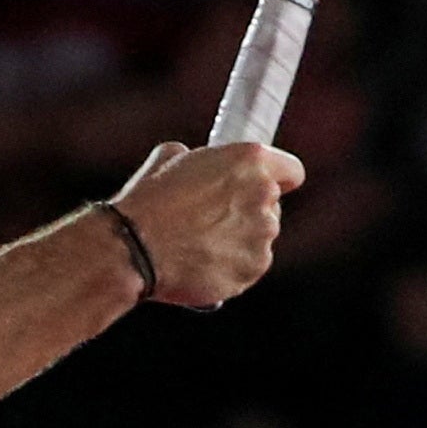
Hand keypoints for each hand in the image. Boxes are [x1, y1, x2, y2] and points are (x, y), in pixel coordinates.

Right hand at [108, 141, 303, 307]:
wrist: (134, 249)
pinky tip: (200, 261)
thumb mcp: (167, 159)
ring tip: (198, 243)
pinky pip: (249, 265)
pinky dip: (230, 265)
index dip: (278, 178)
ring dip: (238, 239)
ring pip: (260, 237)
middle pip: (272, 205)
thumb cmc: (147, 202)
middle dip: (247, 211)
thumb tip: (193, 163)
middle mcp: (264, 196)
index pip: (292, 170)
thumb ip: (196, 158)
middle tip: (210, 217)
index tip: (262, 186)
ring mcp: (262, 236)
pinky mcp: (253, 268)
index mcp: (249, 161)